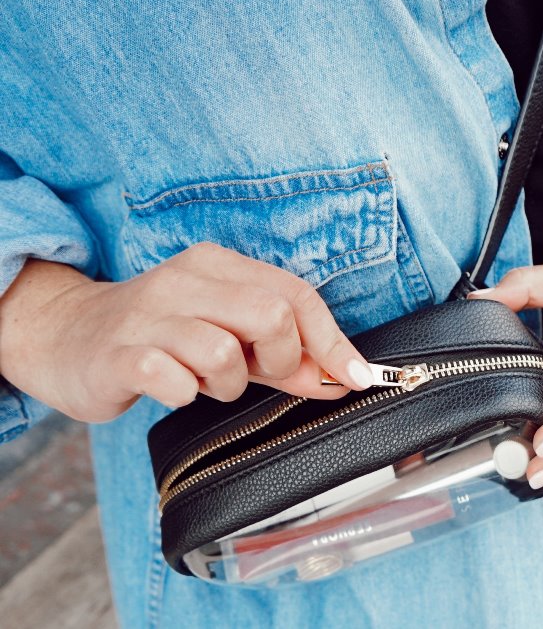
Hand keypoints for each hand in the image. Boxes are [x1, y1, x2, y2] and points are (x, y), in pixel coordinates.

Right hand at [0, 242, 372, 422]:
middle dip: (283, 361)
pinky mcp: (119, 354)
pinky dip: (185, 394)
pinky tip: (172, 387)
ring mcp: (148, 315)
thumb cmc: (162, 337)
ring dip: (229, 385)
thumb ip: (286, 356)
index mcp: (218, 265)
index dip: (335, 342)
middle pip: (273, 316)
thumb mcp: (229, 337)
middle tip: (258, 374)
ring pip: (225, 353)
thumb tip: (345, 377)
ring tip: (204, 380)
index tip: (358, 378)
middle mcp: (185, 280)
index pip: (298, 295)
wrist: (66, 337)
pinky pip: (174, 380)